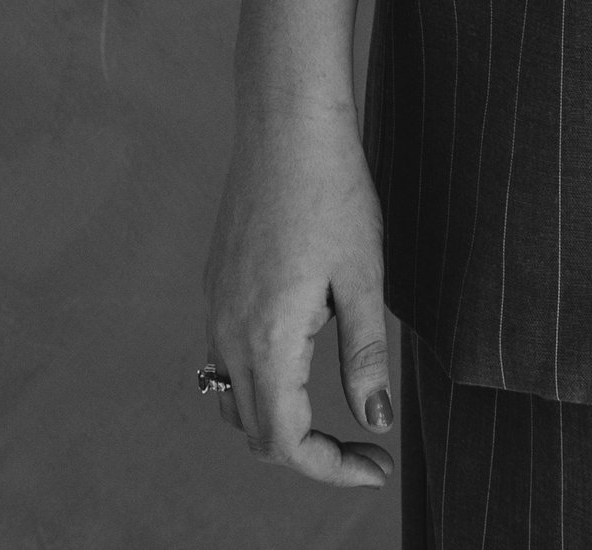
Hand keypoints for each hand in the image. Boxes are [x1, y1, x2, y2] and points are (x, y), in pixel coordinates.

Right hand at [201, 97, 395, 483]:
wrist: (285, 122)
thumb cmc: (333, 190)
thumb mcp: (363, 275)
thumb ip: (366, 355)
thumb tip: (376, 421)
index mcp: (268, 337)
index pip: (286, 441)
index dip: (330, 469)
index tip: (375, 467)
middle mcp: (229, 332)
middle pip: (256, 432)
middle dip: (309, 453)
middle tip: (364, 448)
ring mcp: (216, 309)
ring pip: (234, 401)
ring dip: (279, 422)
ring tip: (332, 416)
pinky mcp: (216, 286)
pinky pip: (224, 360)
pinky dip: (260, 384)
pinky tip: (300, 358)